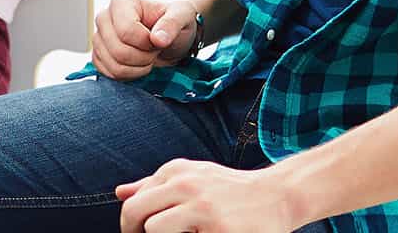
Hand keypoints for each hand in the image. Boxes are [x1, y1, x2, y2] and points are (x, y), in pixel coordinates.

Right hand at [89, 0, 199, 79]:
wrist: (168, 37)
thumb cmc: (174, 22)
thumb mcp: (183, 16)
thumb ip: (172, 24)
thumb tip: (158, 39)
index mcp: (121, 2)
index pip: (126, 31)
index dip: (147, 43)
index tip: (159, 39)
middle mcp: (104, 17)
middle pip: (118, 50)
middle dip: (144, 58)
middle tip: (155, 50)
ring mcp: (98, 37)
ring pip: (114, 65)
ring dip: (138, 68)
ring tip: (147, 57)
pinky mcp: (98, 55)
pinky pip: (109, 74)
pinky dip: (128, 75)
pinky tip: (137, 64)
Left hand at [117, 160, 301, 232]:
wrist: (277, 196)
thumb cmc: (229, 190)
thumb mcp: (192, 177)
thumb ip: (155, 185)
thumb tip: (120, 193)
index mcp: (175, 171)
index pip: (134, 201)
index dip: (130, 225)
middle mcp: (185, 185)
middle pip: (134, 213)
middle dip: (132, 232)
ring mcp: (201, 207)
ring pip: (154, 229)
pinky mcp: (217, 229)